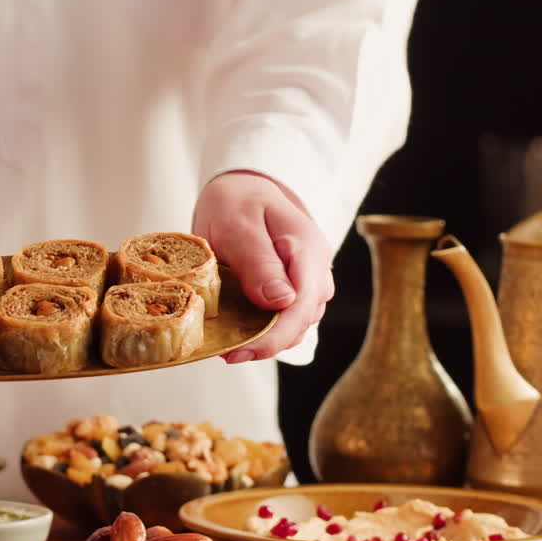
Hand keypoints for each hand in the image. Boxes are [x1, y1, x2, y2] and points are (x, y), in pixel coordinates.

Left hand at [192, 170, 334, 362]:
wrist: (244, 188)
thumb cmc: (238, 200)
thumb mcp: (239, 224)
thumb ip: (259, 261)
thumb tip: (281, 302)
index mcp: (307, 251)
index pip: (301, 307)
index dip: (272, 337)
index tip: (237, 351)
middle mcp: (316, 270)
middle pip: (301, 322)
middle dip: (266, 343)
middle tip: (226, 352)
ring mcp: (308, 281)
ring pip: (295, 325)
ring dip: (265, 338)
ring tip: (229, 343)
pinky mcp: (295, 288)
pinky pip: (286, 318)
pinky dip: (264, 328)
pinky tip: (239, 330)